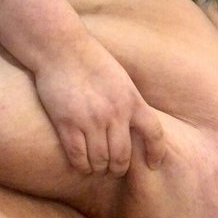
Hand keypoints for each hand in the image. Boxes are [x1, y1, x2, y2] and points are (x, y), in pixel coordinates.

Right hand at [34, 34, 165, 176]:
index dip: (156, 153)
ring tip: (96, 167)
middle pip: (123, 156)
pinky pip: (78, 156)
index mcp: (132, 100)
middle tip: (113, 168)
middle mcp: (114, 113)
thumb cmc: (91, 61)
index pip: (154, 134)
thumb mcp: (121, 80)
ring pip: (100, 160)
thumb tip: (136, 126)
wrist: (61, 48)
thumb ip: (130, 103)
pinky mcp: (67, 123)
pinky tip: (81, 164)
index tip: (153, 164)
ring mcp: (90, 119)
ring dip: (99, 168)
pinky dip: (81, 165)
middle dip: (118, 167)